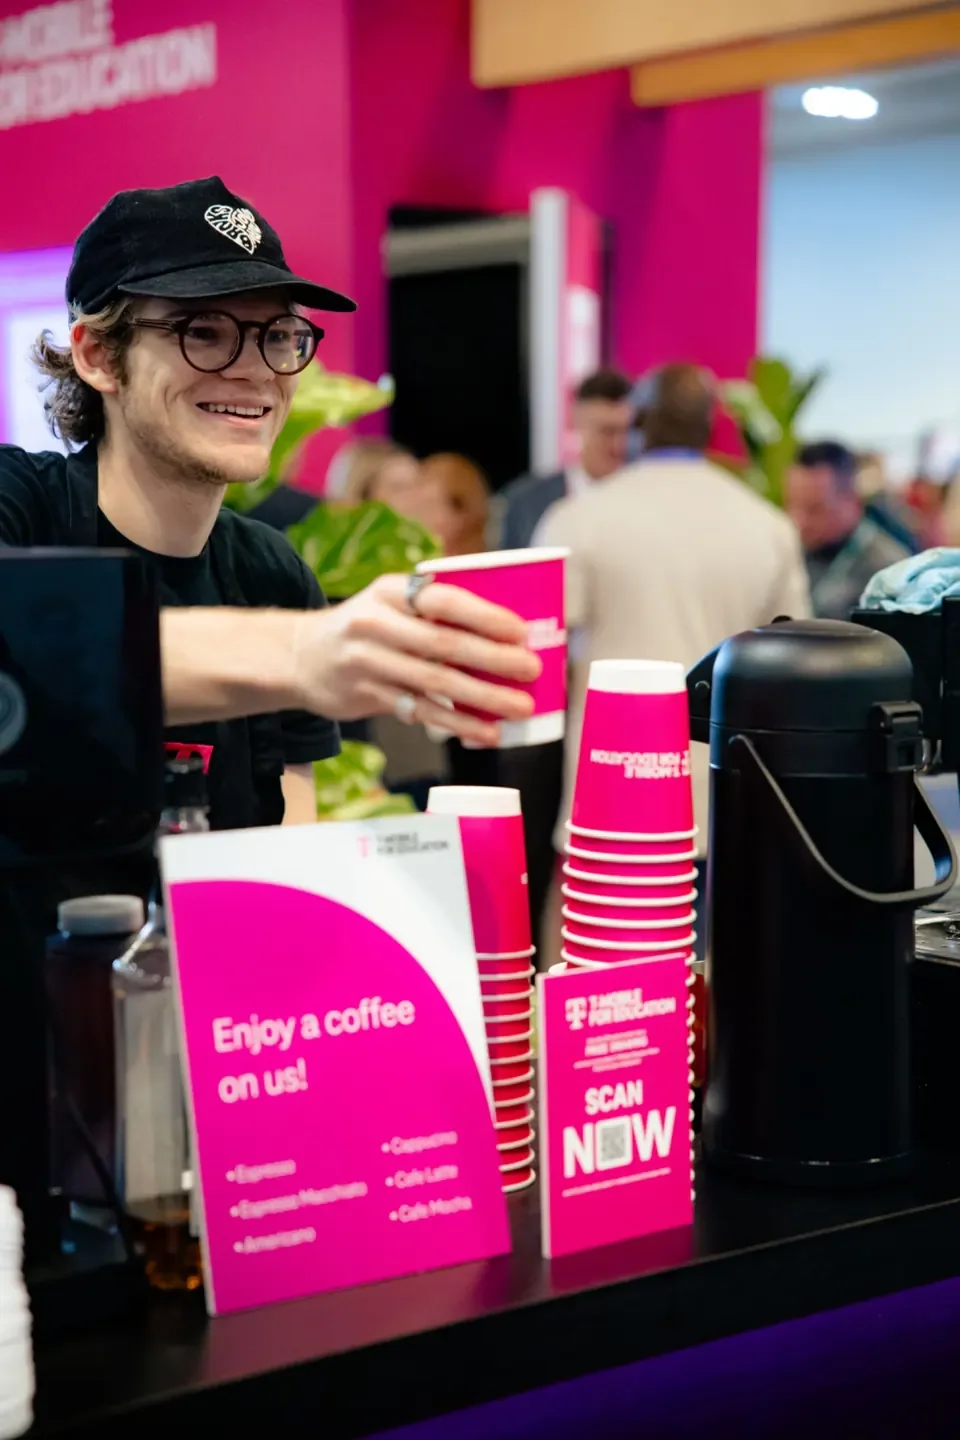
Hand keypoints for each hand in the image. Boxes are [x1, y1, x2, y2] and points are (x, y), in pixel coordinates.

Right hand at [292, 574, 540, 744]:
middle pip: (443, 644)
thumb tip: (505, 632)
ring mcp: (369, 662)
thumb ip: (433, 609)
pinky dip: (457, 723)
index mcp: (390, 591)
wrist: (299, 655)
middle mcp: (377, 624)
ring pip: (435, 682)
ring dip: (483, 697)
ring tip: (520, 707)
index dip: (484, 616)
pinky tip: (486, 732)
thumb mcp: (389, 601)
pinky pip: (421, 712)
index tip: (520, 631)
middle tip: (531, 670)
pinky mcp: (368, 696)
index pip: (443, 600)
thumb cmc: (366, 626)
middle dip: (493, 659)